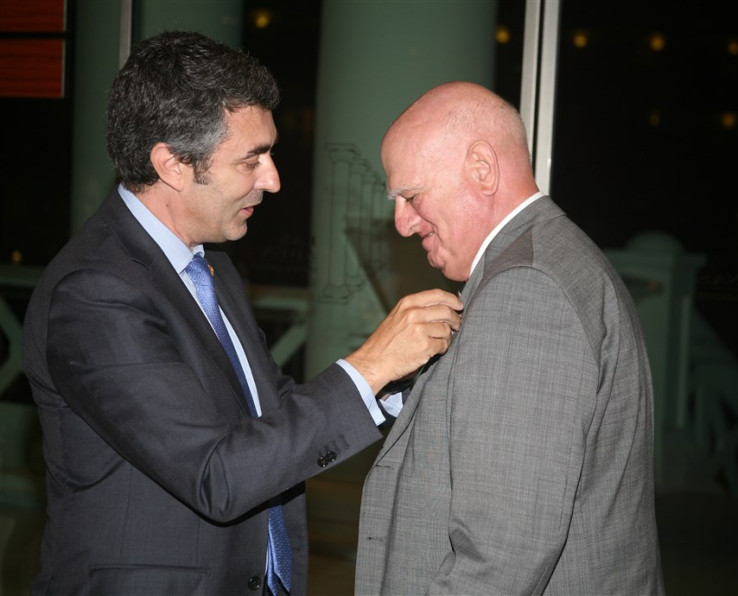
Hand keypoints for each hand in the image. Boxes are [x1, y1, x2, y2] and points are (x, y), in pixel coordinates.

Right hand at [345, 289, 462, 394]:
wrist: (374, 361)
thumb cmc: (385, 341)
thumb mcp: (397, 316)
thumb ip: (417, 309)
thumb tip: (443, 307)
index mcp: (408, 303)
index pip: (437, 294)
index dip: (452, 299)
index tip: (459, 306)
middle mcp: (414, 314)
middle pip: (446, 311)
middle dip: (455, 319)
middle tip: (456, 325)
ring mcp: (420, 330)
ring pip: (446, 329)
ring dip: (447, 336)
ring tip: (439, 341)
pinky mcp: (425, 346)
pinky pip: (443, 344)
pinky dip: (442, 348)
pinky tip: (434, 350)